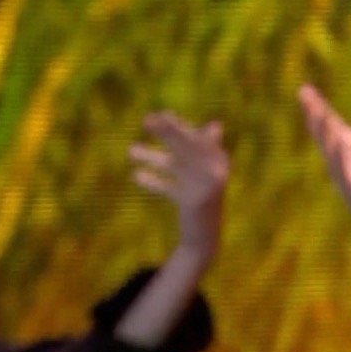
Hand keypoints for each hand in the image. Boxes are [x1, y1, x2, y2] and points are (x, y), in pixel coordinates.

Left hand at [128, 112, 228, 263]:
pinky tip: (136, 176)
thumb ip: (208, 149)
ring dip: (152, 157)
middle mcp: (218, 171)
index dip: (179, 126)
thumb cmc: (204, 198)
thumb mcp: (206, 174)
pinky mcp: (194, 204)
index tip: (160, 115)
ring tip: (129, 151)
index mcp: (221, 160)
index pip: (198, 138)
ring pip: (176, 165)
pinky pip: (170, 189)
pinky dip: (153, 182)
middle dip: (168, 132)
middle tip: (146, 120)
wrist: (206, 237)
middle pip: (189, 147)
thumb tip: (217, 125)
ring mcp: (207, 188)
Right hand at [299, 83, 350, 239]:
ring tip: (317, 113)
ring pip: (332, 151)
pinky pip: (344, 174)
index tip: (305, 89)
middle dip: (316, 115)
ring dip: (325, 133)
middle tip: (304, 93)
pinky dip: (340, 160)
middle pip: (326, 134)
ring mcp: (345, 175)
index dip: (319, 107)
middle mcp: (343, 159)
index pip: (332, 123)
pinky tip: (337, 145)